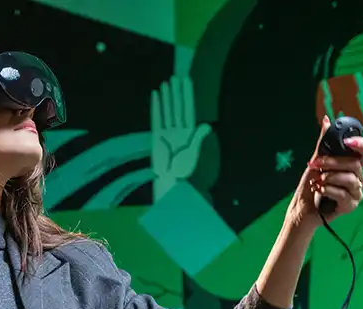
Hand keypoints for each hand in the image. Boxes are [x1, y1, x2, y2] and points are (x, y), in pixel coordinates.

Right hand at [150, 75, 211, 198]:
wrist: (169, 179)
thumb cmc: (183, 168)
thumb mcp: (193, 152)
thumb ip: (198, 137)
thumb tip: (206, 124)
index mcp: (189, 131)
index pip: (188, 108)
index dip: (187, 94)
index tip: (187, 81)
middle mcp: (177, 128)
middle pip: (177, 106)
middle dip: (177, 92)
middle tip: (176, 76)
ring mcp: (166, 131)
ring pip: (167, 110)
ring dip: (167, 96)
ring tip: (166, 82)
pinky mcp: (156, 136)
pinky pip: (156, 118)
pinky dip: (156, 107)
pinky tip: (156, 96)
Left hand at [288, 115, 362, 230]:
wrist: (301, 209)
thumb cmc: (310, 185)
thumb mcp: (316, 162)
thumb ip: (324, 143)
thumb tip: (326, 120)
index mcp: (352, 165)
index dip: (360, 144)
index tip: (347, 141)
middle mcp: (357, 178)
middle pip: (354, 164)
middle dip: (331, 163)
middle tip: (315, 165)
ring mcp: (356, 192)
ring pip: (350, 179)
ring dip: (328, 178)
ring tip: (316, 182)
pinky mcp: (351, 205)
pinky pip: (343, 194)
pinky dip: (328, 190)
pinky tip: (319, 191)